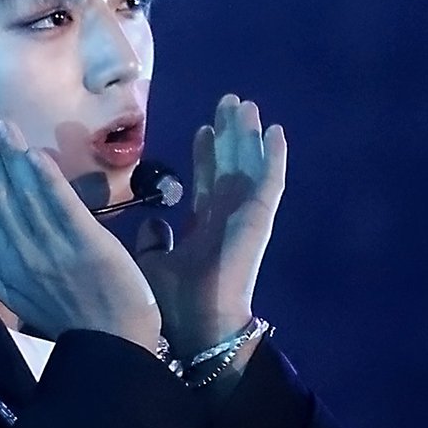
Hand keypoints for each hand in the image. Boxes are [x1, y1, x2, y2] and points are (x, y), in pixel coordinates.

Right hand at [0, 109, 161, 352]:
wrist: (113, 346)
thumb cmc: (69, 320)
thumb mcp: (17, 301)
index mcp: (4, 270)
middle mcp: (22, 257)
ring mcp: (54, 251)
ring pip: (23, 196)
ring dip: (8, 156)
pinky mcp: (87, 246)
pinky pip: (61, 207)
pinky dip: (45, 180)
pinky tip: (32, 153)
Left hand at [135, 93, 285, 358]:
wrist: (197, 325)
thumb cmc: (172, 302)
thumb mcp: (152, 263)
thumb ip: (152, 242)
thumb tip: (151, 223)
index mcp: (206, 228)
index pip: (208, 181)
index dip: (206, 154)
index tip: (202, 128)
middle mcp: (228, 218)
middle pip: (232, 165)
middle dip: (230, 134)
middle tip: (229, 101)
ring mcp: (247, 216)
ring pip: (251, 165)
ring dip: (250, 136)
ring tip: (246, 105)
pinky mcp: (259, 219)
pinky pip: (271, 182)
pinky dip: (275, 157)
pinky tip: (277, 132)